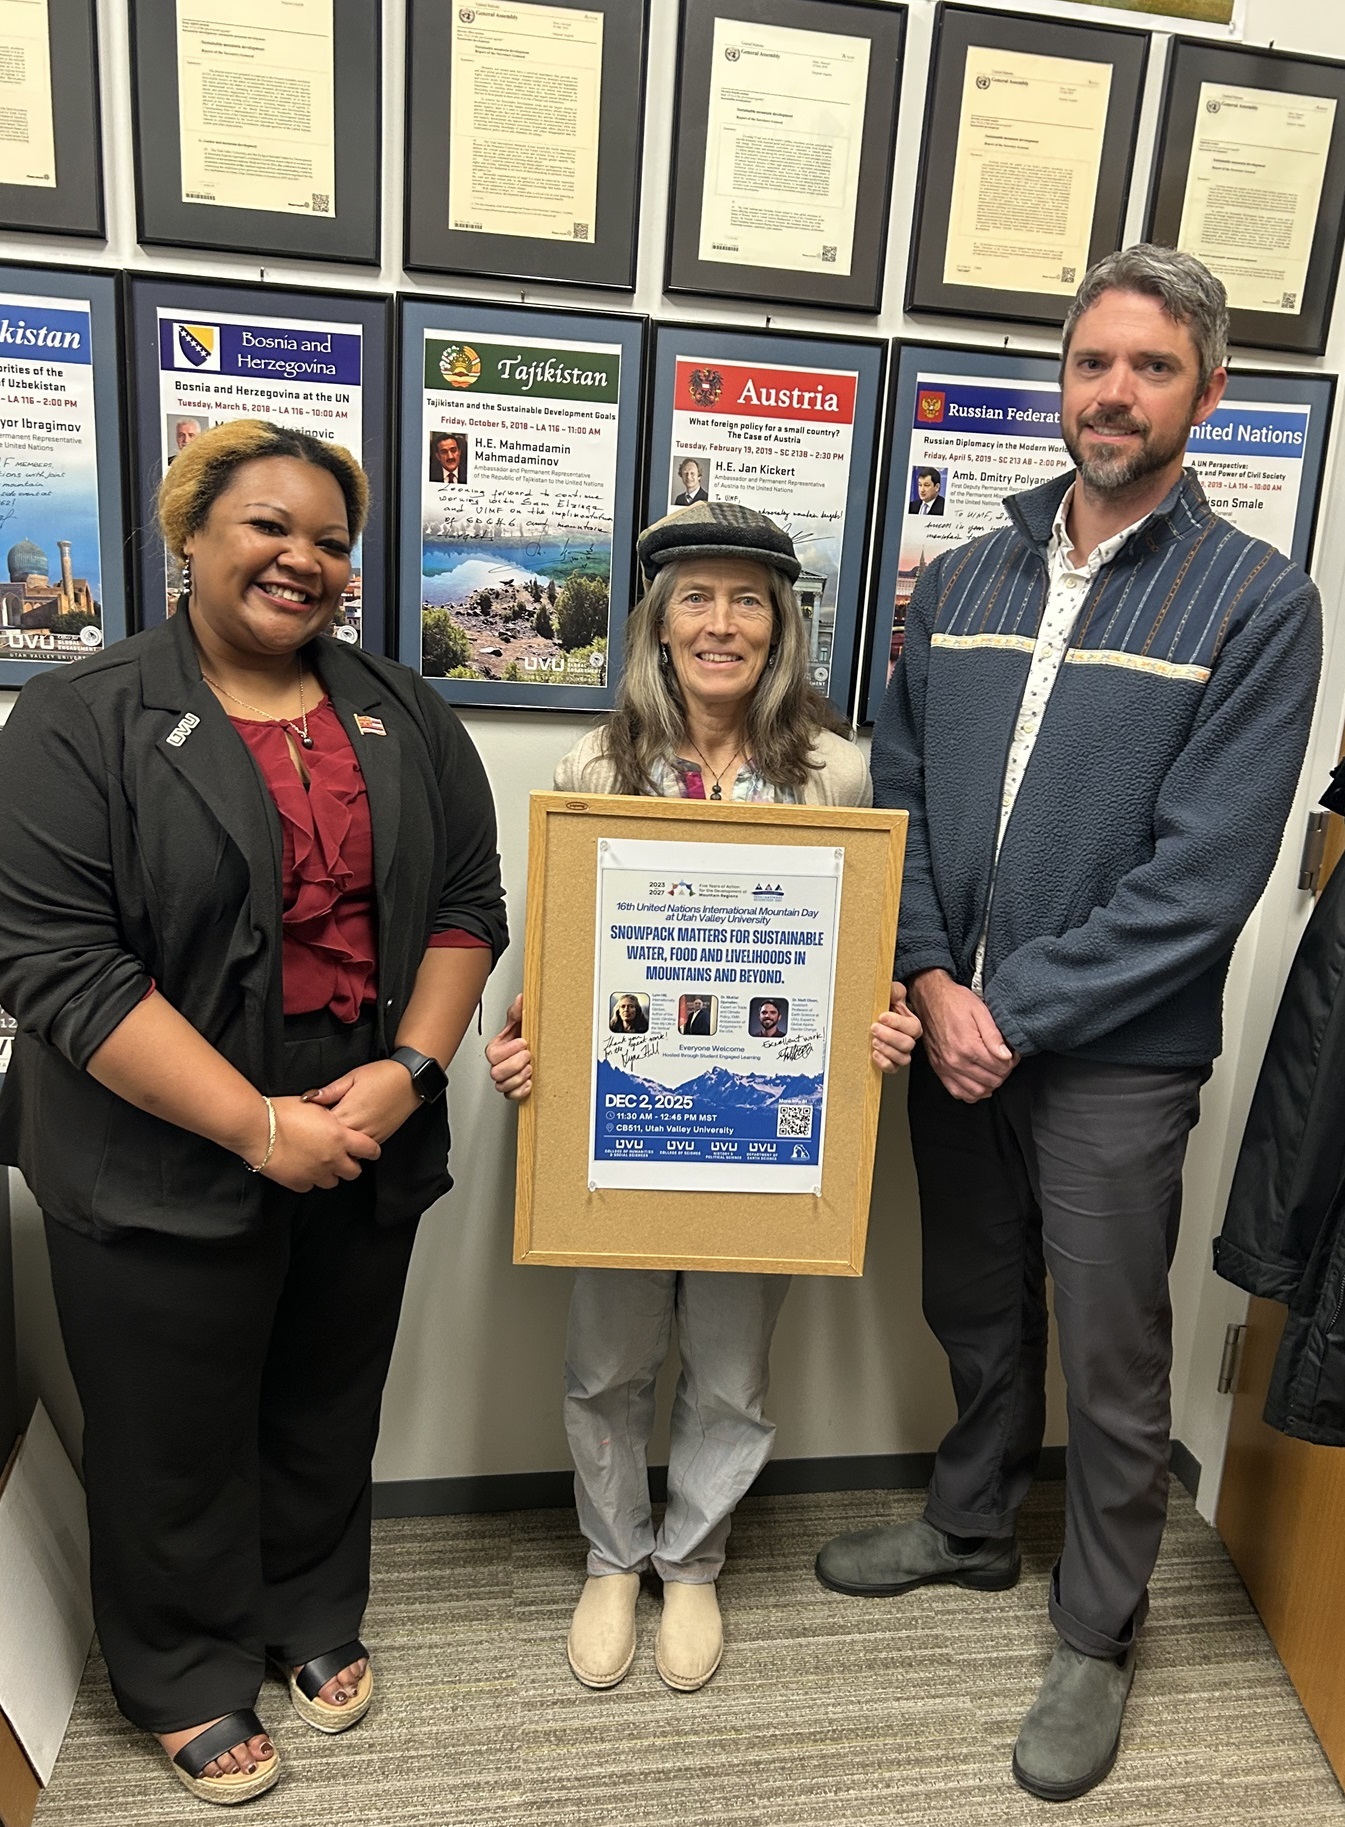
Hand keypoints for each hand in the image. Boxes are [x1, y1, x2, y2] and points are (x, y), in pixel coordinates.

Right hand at [255, 1095, 381, 1190]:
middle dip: (349, 1165)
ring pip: (333, 1181)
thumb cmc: (281, 1113)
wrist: (257, 1129)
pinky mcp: (299, 1183)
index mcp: (340, 1137)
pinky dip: (309, 1179)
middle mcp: (332, 1158)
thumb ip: (331, 1118)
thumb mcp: (314, 1107)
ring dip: (329, 1173)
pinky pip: (310, 1186)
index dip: (370, 1150)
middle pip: (354, 1171)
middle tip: (341, 1157)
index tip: (368, 1151)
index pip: (370, 1150)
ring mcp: (316, 1173)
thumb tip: (337, 1120)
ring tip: (318, 1162)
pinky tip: (301, 1167)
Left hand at [299, 1059, 423, 1143]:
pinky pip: (361, 1149)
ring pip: (347, 1149)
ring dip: (337, 1145)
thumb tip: (308, 1098)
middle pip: (332, 1142)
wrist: (411, 1081)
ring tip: (327, 1139)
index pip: (321, 1126)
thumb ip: (330, 1090)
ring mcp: (370, 1135)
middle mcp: (359, 1127)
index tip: (305, 1122)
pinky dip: (352, 1146)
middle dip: (321, 1139)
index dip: (311, 1125)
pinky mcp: (380, 1138)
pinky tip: (347, 1138)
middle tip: (310, 1134)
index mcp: (348, 1111)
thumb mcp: (352, 1076)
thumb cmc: (383, 1075)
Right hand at [485, 993, 531, 1100]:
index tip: (523, 1041)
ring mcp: (505, 1078)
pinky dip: (521, 1091)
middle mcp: (498, 1065)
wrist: (535, 1049)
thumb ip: (519, 1011)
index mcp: (496, 1048)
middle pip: (496, 1072)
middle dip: (515, 1064)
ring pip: (502, 1086)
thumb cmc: (525, 1036)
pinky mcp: (513, 1089)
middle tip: (528, 1056)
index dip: (509, 1049)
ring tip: (530, 1068)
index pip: (493, 1054)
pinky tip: (529, 1082)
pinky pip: (511, 1096)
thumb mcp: (521, 1021)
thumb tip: (521, 999)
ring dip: (519, 1078)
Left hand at [872, 981, 921, 1072]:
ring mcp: (900, 1053)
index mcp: (911, 1025)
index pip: (913, 1027)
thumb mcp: (890, 993)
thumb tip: (893, 992)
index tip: (882, 1016)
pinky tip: (874, 1053)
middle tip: (874, 1027)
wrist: (873, 1016)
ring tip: (874, 1041)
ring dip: (887, 1050)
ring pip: (903, 1059)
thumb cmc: (884, 1005)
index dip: (897, 1023)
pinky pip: (892, 1069)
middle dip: (889, 1036)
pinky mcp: (890, 1062)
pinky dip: (884, 1063)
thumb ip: (894, 990)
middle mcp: (908, 1040)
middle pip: (908, 1044)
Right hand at [908, 969, 1016, 1102]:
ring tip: (994, 1071)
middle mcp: (956, 1060)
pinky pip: (958, 1093)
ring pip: (977, 1092)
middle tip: (1005, 1061)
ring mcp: (946, 1067)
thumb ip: (994, 1036)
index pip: (1000, 1067)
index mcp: (968, 1046)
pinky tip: (978, 1082)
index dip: (1012, 1062)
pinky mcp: (939, 1069)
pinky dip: (971, 1093)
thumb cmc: (954, 1002)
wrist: (930, 999)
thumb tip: (1006, 1055)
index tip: (1012, 1054)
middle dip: (1003, 1073)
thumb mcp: (980, 1011)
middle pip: (991, 1081)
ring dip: (990, 1085)